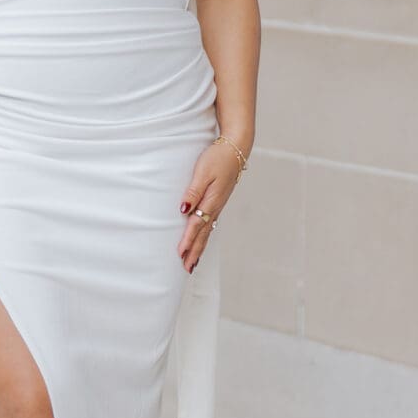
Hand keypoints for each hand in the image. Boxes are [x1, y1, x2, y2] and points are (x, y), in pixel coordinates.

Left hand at [177, 138, 243, 272]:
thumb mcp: (202, 172)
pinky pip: (210, 223)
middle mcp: (216, 207)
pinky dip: (205, 235)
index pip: (196, 225)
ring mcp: (218, 205)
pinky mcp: (218, 201)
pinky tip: (202, 238)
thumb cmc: (217, 158)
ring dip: (199, 246)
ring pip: (207, 230)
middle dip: (195, 251)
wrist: (236, 149)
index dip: (188, 240)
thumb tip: (183, 209)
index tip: (180, 255)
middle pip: (203, 234)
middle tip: (187, 268)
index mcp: (211, 201)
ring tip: (193, 261)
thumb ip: (193, 191)